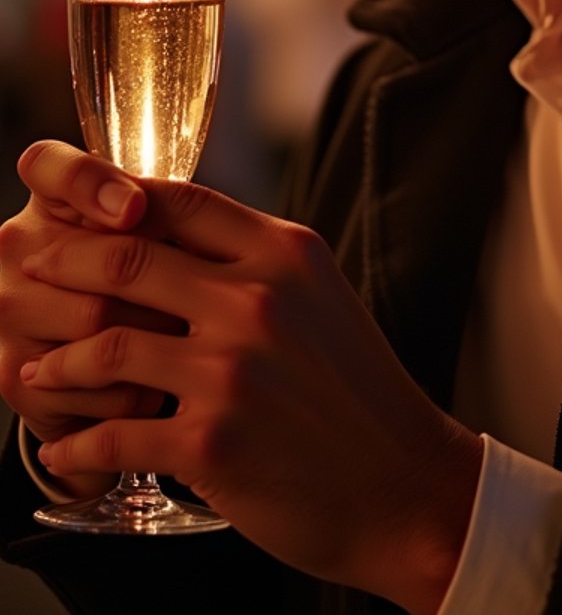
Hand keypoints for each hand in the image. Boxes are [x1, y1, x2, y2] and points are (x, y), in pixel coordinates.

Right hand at [0, 141, 173, 498]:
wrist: (94, 368)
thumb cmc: (138, 282)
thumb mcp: (151, 233)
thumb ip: (161, 208)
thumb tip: (163, 211)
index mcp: (50, 199)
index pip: (50, 166)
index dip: (92, 183)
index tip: (134, 208)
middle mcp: (14, 247)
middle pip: (99, 259)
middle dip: (159, 281)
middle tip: (200, 297)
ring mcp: (7, 311)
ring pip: (97, 319)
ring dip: (158, 337)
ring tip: (190, 342)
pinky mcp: (15, 374)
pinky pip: (92, 381)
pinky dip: (138, 388)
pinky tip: (159, 385)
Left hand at [18, 149, 482, 613]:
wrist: (404, 484)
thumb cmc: (356, 392)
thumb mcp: (320, 298)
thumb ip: (257, 264)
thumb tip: (179, 236)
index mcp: (285, 253)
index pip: (181, 199)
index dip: (116, 197)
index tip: (77, 210)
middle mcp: (257, 299)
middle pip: (129, 257)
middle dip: (65, 262)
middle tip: (32, 269)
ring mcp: (232, 370)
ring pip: (108, 345)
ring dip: (58, 360)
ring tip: (36, 369)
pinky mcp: (212, 441)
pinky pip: (115, 435)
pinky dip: (78, 444)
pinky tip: (65, 448)